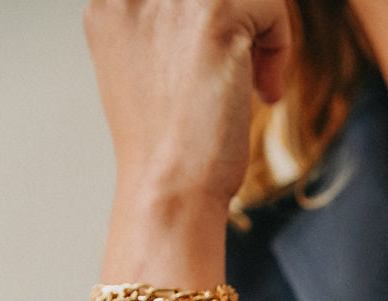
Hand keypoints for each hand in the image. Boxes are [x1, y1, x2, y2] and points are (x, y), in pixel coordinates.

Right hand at [83, 0, 292, 285]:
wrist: (168, 194)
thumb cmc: (166, 151)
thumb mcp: (149, 73)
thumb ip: (169, 30)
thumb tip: (220, 16)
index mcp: (109, 5)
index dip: (209, 18)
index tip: (217, 56)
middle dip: (238, 19)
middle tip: (237, 69)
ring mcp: (169, 0)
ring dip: (258, 30)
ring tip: (250, 81)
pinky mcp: (212, 13)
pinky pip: (269, 4)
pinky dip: (278, 47)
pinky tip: (262, 92)